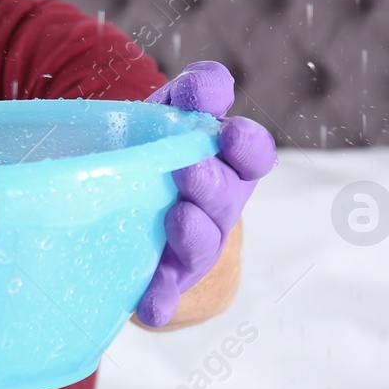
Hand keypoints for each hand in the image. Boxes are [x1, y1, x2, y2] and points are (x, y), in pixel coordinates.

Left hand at [136, 61, 275, 326]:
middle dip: (212, 185)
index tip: (229, 132)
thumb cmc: (158, 153)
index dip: (247, 146)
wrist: (135, 215)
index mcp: (228, 166)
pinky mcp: (163, 282)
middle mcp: (219, 210)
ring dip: (193, 234)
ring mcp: (193, 250)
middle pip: (227, 199)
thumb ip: (192, 95)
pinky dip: (161, 300)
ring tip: (177, 217)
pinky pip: (165, 296)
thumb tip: (211, 82)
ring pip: (202, 245)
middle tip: (189, 169)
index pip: (253, 156)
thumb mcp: (169, 116)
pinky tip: (151, 305)